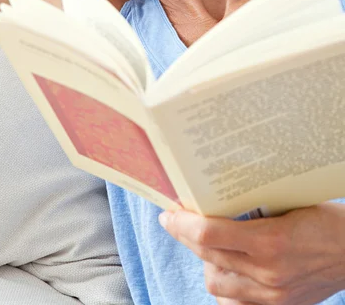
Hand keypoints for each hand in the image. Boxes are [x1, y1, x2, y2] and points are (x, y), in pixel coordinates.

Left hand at [158, 202, 344, 304]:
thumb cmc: (325, 220)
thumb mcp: (288, 204)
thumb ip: (252, 208)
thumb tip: (214, 199)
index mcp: (270, 241)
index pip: (208, 234)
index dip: (182, 223)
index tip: (169, 212)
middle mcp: (267, 272)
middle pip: (206, 256)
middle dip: (185, 236)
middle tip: (176, 220)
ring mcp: (271, 294)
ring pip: (215, 283)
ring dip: (203, 262)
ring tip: (205, 243)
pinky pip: (234, 303)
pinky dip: (224, 286)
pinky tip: (226, 268)